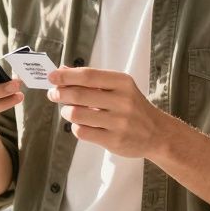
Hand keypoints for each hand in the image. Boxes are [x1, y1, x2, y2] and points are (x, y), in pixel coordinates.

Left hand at [46, 67, 175, 158]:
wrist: (157, 133)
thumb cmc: (132, 107)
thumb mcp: (118, 87)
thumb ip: (91, 79)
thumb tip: (62, 70)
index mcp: (123, 83)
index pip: (88, 76)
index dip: (66, 76)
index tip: (51, 77)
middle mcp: (122, 101)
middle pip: (80, 95)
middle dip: (61, 94)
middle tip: (53, 94)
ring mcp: (119, 122)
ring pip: (78, 115)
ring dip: (67, 112)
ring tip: (69, 111)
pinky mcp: (114, 140)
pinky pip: (83, 132)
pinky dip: (76, 127)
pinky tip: (81, 125)